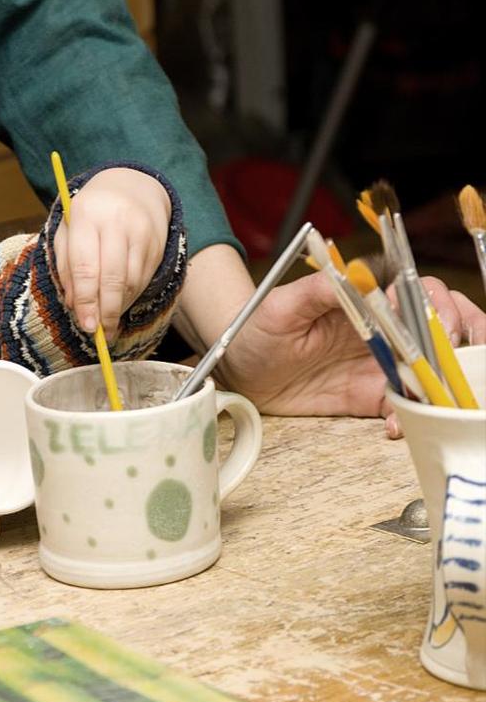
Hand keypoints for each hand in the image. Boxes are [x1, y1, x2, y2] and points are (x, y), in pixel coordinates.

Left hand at [53, 167, 169, 338]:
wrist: (130, 187)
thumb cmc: (89, 215)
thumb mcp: (67, 232)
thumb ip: (66, 266)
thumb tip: (74, 305)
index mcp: (86, 216)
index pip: (85, 267)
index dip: (85, 301)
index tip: (86, 325)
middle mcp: (117, 222)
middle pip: (113, 278)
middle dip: (106, 311)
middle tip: (99, 334)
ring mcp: (142, 232)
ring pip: (131, 282)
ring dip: (119, 308)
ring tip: (108, 324)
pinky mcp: (158, 243)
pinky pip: (144, 279)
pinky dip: (131, 297)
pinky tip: (120, 304)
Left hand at [217, 272, 485, 434]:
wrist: (240, 368)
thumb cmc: (256, 328)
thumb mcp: (280, 306)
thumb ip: (317, 290)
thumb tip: (352, 275)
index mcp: (368, 299)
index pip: (419, 293)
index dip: (434, 306)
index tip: (431, 324)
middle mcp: (385, 328)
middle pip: (445, 326)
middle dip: (462, 341)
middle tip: (448, 363)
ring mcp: (383, 362)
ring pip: (437, 366)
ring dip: (449, 380)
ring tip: (439, 396)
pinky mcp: (373, 396)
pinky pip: (409, 407)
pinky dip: (413, 418)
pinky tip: (393, 426)